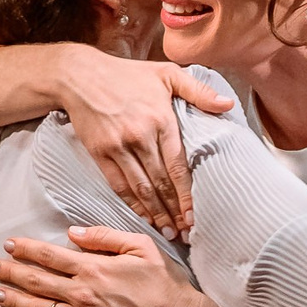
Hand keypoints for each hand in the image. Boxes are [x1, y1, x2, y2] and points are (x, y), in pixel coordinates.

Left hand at [0, 226, 212, 306]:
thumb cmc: (165, 283)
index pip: (49, 256)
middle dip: (12, 272)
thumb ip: (106, 237)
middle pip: (37, 281)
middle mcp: (82, 294)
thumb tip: (73, 232)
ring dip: (14, 299)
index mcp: (93, 268)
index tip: (10, 245)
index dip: (26, 249)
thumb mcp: (142, 247)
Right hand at [56, 47, 235, 240]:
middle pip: (161, 183)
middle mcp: (140, 137)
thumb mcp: (166, 74)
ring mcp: (118, 147)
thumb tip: (228, 104)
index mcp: (161, 120)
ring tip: (169, 232)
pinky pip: (118, 185)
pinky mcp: (99, 154)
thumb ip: (199, 91)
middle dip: (175, 211)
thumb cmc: (127, 75)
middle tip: (187, 232)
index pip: (178, 167)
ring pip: (141, 188)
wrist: (78, 76)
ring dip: (155, 214)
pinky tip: (143, 216)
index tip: (196, 216)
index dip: (187, 195)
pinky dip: (132, 204)